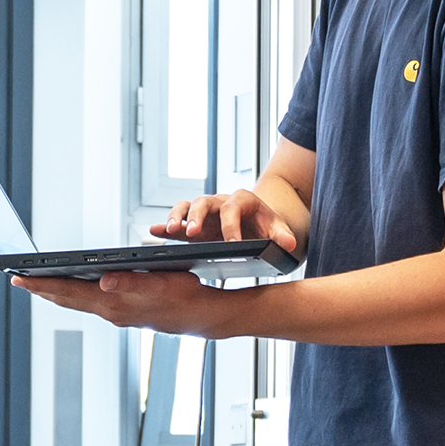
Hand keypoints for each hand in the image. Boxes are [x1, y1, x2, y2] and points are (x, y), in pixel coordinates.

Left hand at [10, 269, 233, 333]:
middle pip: (65, 299)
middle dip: (40, 289)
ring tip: (34, 283)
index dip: (41, 284)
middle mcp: (109, 311)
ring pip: (76, 302)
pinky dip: (73, 294)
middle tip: (15, 279)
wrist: (203, 317)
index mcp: (113, 303)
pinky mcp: (123, 313)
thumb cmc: (186, 296)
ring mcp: (115, 314)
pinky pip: (88, 303)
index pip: (67, 292)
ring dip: (54, 292)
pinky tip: (70, 287)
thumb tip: (103, 280)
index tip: (17, 278)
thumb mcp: (161, 283)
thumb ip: (132, 281)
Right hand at [154, 188, 299, 251]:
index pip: (234, 208)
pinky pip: (178, 219)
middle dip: (197, 217)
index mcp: (242, 201)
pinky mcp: (194, 222)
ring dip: (177, 217)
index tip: (232, 245)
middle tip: (192, 234)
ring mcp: (205, 211)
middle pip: (204, 202)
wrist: (258, 222)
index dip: (232, 226)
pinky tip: (155, 232)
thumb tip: (289, 243)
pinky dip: (165, 225)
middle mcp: (220, 202)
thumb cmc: (266, 226)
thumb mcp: (278, 229)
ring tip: (170, 230)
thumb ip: (283, 236)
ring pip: (186, 206)